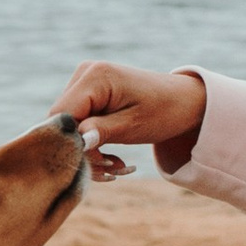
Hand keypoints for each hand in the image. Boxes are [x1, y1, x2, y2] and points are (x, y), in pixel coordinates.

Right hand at [48, 60, 207, 181]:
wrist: (183, 101)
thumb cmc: (163, 111)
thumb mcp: (133, 126)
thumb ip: (101, 132)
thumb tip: (76, 143)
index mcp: (95, 76)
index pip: (61, 115)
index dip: (70, 144)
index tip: (95, 165)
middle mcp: (84, 73)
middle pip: (63, 122)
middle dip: (82, 151)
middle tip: (111, 172)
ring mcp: (84, 81)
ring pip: (69, 126)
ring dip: (89, 151)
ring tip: (117, 167)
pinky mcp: (88, 93)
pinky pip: (78, 123)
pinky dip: (92, 143)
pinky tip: (112, 158)